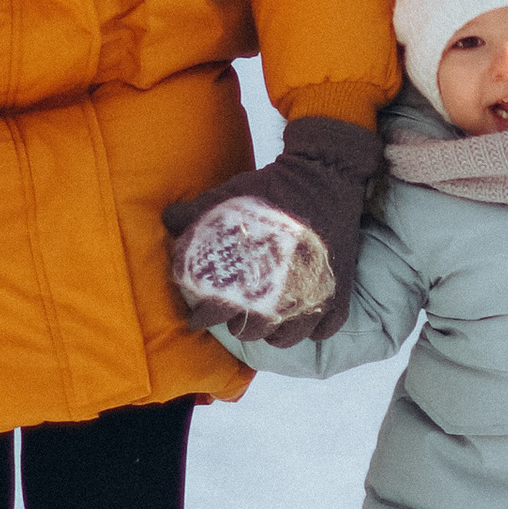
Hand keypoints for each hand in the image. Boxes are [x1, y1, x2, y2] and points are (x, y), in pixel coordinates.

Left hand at [164, 114, 378, 341]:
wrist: (324, 172)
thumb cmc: (272, 186)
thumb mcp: (228, 195)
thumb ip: (195, 212)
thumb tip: (168, 221)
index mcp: (252, 273)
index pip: (217, 312)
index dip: (202, 317)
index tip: (196, 318)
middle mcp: (284, 291)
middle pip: (254, 330)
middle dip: (238, 326)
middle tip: (232, 318)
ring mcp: (316, 292)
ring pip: (291, 336)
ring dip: (275, 335)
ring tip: (266, 326)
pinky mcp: (340, 288)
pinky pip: (327, 327)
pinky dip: (315, 329)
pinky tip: (304, 322)